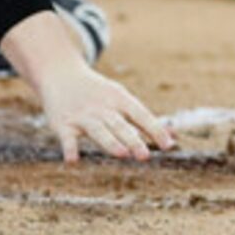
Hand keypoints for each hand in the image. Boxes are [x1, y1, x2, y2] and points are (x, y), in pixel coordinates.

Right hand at [34, 57, 173, 161]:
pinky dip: (69, 149)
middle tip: (145, 156)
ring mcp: (82, 115)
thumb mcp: (120, 97)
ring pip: (98, 130)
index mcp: (119, 99)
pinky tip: (73, 161)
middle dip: (133, 140)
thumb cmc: (98, 92)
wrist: (60, 73)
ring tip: (122, 154)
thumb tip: (174, 137)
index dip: (155, 129)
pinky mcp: (63, 123)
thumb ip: (143, 119)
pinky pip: (67, 138)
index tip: (168, 145)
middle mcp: (102, 107)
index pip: (140, 114)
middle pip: (120, 124)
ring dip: (110, 142)